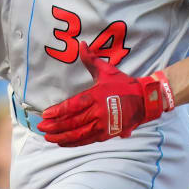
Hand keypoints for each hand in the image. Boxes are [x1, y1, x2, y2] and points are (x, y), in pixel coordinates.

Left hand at [36, 41, 174, 146]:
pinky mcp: (107, 134)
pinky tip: (63, 142)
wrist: (146, 100)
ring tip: (49, 137)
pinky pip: (87, 140)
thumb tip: (82, 45)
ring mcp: (103, 125)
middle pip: (72, 122)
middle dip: (55, 126)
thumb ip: (91, 60)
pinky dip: (74, 143)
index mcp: (96, 96)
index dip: (58, 112)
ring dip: (62, 137)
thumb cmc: (125, 85)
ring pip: (78, 134)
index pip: (73, 106)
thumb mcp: (107, 70)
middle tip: (41, 127)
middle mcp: (99, 112)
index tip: (45, 115)